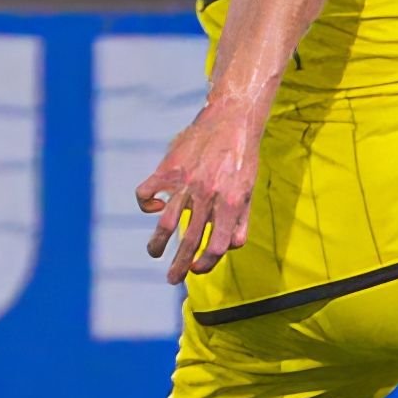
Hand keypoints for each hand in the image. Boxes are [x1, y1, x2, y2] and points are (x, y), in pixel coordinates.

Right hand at [138, 98, 266, 281]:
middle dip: (179, 265)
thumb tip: (231, 247)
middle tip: (172, 279)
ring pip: (165, 222)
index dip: (207, 263)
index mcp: (232, 202)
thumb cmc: (243, 156)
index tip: (197, 271)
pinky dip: (147, 205)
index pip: (218, 244)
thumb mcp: (250, 189)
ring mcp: (185, 182)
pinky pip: (147, 193)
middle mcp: (208, 194)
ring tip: (154, 253)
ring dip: (158, 243)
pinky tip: (155, 208)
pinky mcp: (168, 168)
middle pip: (190, 240)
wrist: (231, 117)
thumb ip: (241, 220)